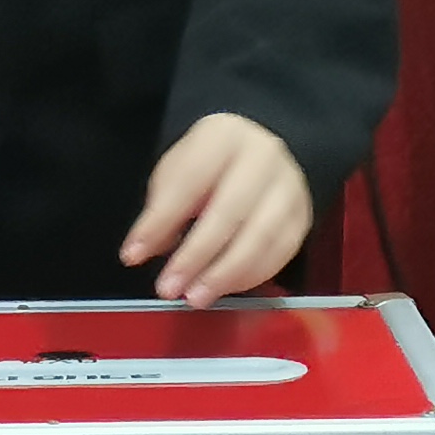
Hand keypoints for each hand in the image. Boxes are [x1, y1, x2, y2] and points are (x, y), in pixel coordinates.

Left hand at [123, 114, 313, 304]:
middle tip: (168, 287)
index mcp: (224, 137)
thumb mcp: (177, 171)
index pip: (190, 180)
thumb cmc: (211, 166)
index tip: (133, 254)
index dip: (160, 221)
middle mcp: (264, 158)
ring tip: (194, 297)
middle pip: (230, 211)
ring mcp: (288, 189)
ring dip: (224, 275)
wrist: (260, 153)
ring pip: (260, 237)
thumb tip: (143, 252)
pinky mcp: (301, 219)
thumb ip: (161, 209)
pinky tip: (222, 288)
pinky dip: (248, 278)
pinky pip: (278, 255)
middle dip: (195, 256)